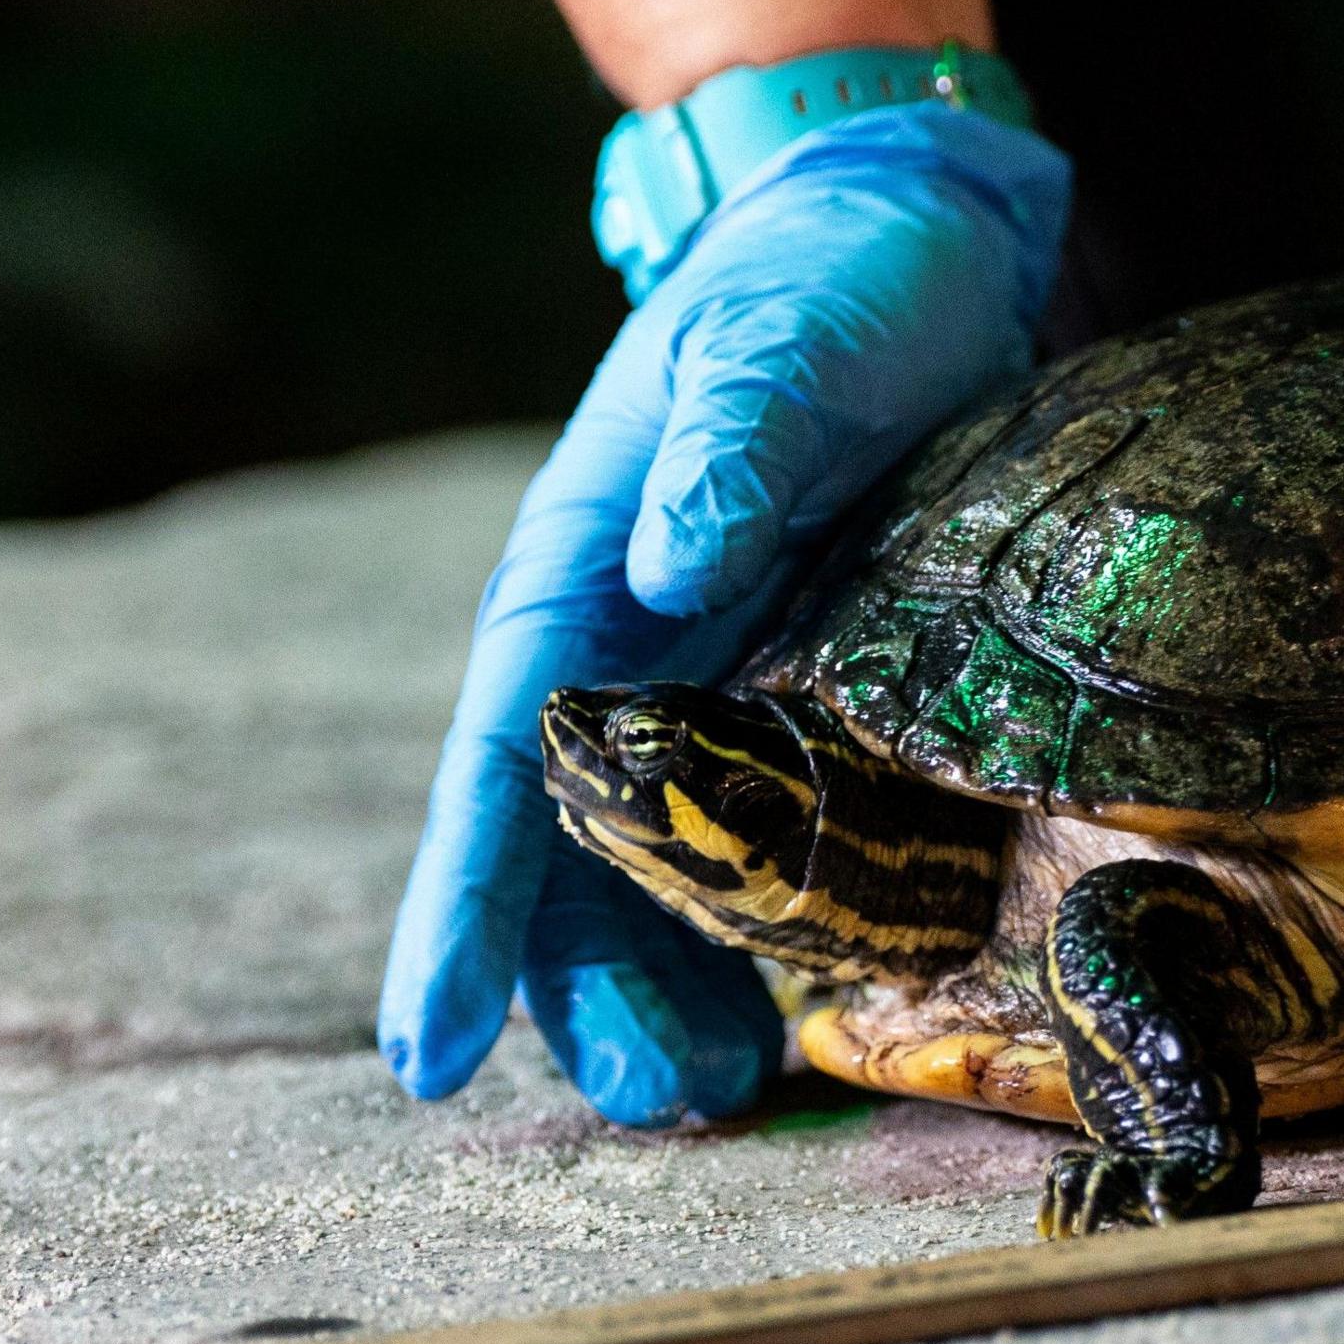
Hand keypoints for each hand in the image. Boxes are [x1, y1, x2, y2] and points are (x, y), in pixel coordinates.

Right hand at [380, 105, 1069, 1123]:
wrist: (910, 243)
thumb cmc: (829, 283)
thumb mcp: (781, 346)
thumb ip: (730, 446)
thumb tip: (671, 562)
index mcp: (586, 576)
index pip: (501, 760)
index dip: (468, 908)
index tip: (432, 1046)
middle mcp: (638, 643)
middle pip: (577, 845)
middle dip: (587, 982)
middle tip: (643, 1101)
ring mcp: (725, 670)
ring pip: (668, 856)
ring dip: (675, 975)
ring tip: (708, 1089)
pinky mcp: (816, 680)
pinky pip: (773, 823)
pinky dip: (773, 913)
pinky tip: (802, 998)